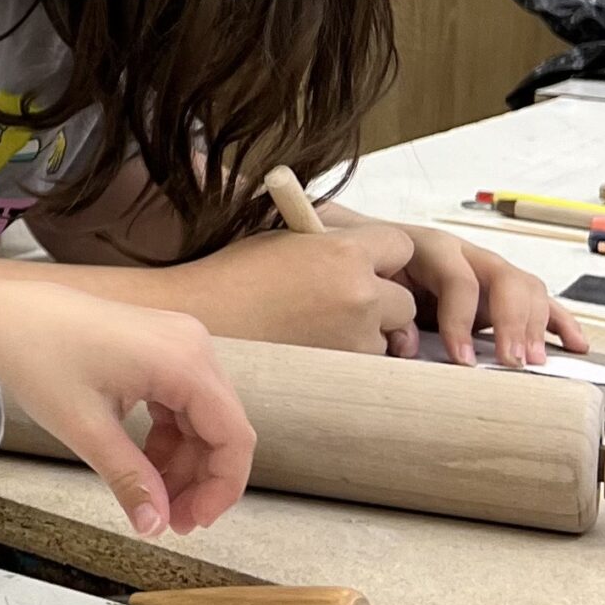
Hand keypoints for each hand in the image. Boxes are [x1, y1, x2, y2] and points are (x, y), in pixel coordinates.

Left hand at [0, 280, 254, 536]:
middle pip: (220, 429)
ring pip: (201, 420)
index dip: (220, 488)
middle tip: (167, 523)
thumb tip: (154, 528)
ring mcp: (178, 342)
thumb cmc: (38, 358)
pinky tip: (143, 464)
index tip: (191, 524)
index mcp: (183, 360)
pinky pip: (180, 403)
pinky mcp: (160, 347)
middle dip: (198, 481)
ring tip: (152, 499)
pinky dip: (167, 438)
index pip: (233, 436)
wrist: (3, 314)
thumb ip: (128, 478)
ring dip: (183, 463)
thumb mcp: (84, 427)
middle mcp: (192, 345)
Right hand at [179, 223, 422, 355]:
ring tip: (315, 328)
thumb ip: (331, 240)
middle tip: (338, 304)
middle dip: (381, 303)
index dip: (382, 256)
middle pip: (404, 300)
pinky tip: (310, 348)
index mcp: (343, 250)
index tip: (363, 264)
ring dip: (367, 333)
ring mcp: (355, 334)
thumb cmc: (233, 275)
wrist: (200, 319)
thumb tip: (362, 248)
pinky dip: (348, 356)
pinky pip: (365, 362)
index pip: (400, 246)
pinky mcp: (345, 367)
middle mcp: (359, 292)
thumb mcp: (285, 237)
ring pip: (388, 336)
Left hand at [381, 220, 586, 366]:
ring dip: (537, 326)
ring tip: (534, 361)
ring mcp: (489, 268)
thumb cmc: (375, 270)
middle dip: (512, 323)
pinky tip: (576, 344)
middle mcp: (467, 254)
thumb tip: (408, 346)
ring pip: (528, 288)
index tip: (462, 358)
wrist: (370, 246)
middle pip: (506, 280)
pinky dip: (560, 322)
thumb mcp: (374, 284)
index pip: (459, 281)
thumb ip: (391, 314)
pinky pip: (541, 300)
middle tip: (511, 362)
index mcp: (431, 248)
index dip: (461, 321)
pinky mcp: (503, 287)